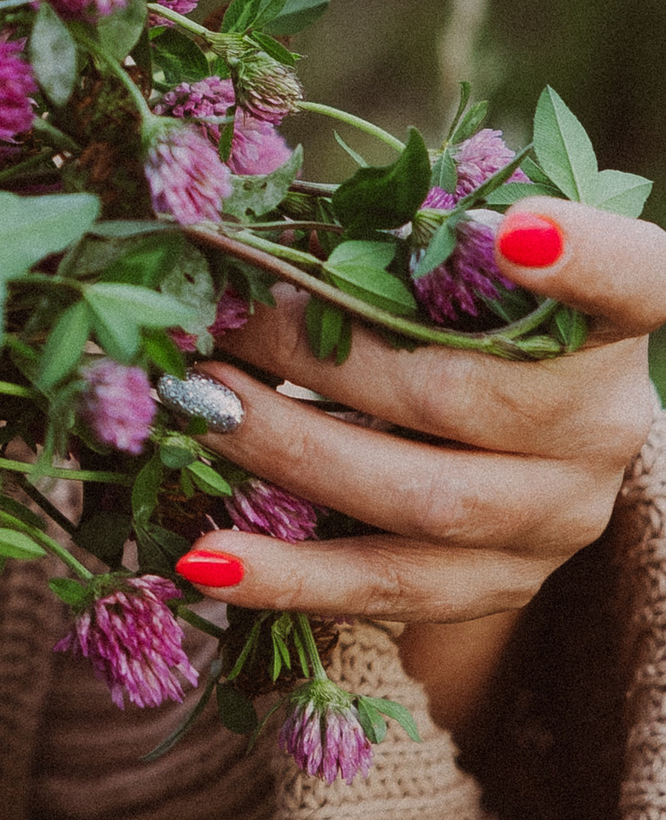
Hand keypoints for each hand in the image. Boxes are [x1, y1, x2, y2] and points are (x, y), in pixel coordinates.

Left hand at [177, 202, 665, 740]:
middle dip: (321, 359)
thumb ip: (404, 257)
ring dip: (289, 452)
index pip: (637, 283)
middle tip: (219, 324)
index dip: (586, 257)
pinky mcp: (496, 587)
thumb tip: (255, 237)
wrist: (513, 462)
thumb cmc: (466, 333)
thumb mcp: (460, 285)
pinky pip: (384, 589)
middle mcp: (602, 427)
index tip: (512, 230)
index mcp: (608, 328)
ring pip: (421, 501)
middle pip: (462, 397)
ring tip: (198, 411)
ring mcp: (555, 520)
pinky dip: (284, 575)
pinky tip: (204, 559)